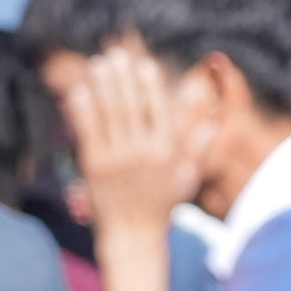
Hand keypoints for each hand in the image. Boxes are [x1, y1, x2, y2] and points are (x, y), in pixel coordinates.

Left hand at [54, 44, 194, 251]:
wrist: (133, 235)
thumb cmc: (162, 204)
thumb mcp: (186, 178)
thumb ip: (196, 148)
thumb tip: (211, 123)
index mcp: (167, 152)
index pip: (159, 110)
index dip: (151, 85)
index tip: (145, 64)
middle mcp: (143, 153)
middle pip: (132, 106)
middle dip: (124, 78)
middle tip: (117, 55)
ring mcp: (117, 159)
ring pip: (110, 114)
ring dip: (103, 86)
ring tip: (99, 64)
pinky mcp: (94, 167)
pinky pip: (88, 132)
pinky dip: (83, 110)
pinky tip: (79, 91)